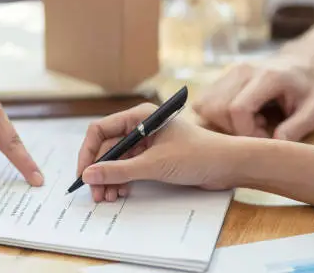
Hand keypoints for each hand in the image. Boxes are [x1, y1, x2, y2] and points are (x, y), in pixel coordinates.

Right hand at [77, 103, 237, 201]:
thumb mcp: (154, 164)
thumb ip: (119, 171)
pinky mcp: (154, 157)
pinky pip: (129, 168)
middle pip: (108, 147)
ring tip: (107, 197)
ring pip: (117, 160)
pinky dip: (122, 180)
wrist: (229, 166)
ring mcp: (147, 143)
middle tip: (95, 193)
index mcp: (139, 116)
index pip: (101, 130)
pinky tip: (120, 192)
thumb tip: (89, 175)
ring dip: (109, 178)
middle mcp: (140, 126)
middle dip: (99, 170)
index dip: (88, 152)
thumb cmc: (198, 154)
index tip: (83, 173)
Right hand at [192, 53, 313, 141]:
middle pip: (216, 108)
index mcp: (267, 77)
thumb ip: (296, 128)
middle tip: (258, 129)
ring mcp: (228, 72)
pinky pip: (204, 102)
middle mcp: (242, 71)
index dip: (246, 131)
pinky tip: (238, 116)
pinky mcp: (220, 78)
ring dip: (221, 122)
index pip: (237, 109)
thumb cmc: (309, 89)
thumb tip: (272, 144)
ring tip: (248, 122)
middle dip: (232, 129)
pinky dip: (216, 115)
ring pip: (205, 105)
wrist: (300, 64)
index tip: (265, 136)